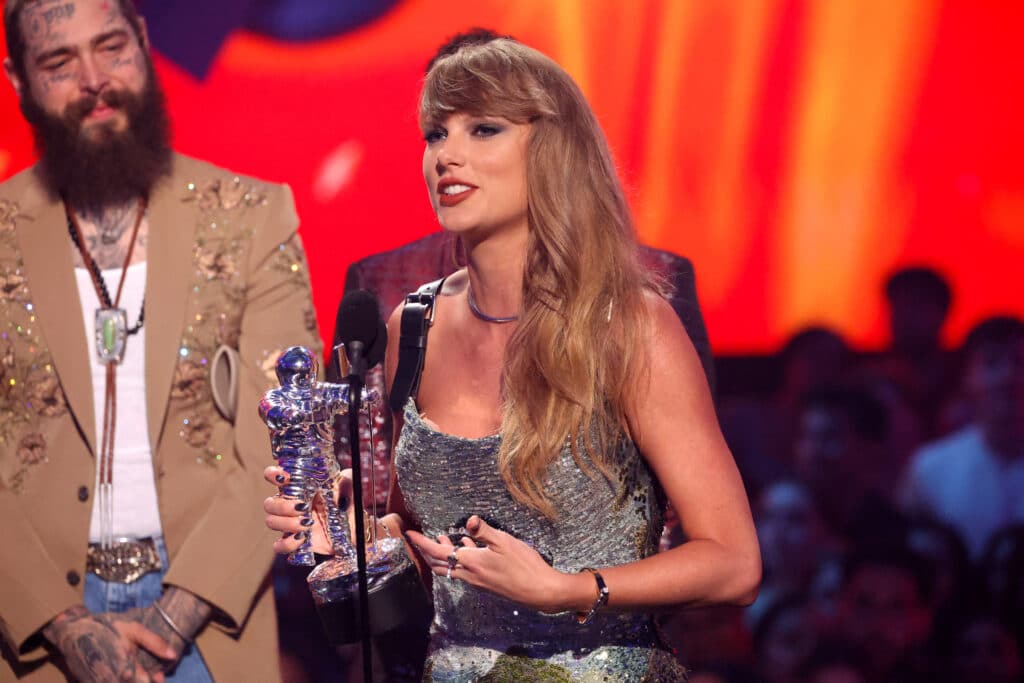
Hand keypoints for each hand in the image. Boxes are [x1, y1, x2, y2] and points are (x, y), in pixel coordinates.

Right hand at [43, 605, 175, 681]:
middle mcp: (113, 680)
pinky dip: (116, 680)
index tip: (159, 676)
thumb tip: (173, 655)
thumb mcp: (134, 630)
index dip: (155, 680)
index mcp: (126, 668)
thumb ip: (154, 643)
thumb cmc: (107, 628)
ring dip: (130, 681)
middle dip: (142, 680)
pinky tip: (122, 674)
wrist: (74, 633)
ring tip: (130, 672)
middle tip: (148, 675)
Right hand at [263, 466, 351, 555]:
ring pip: (271, 522)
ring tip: (307, 524)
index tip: (285, 477)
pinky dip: (287, 543)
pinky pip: (279, 545)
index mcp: (299, 486)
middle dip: (282, 506)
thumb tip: (341, 478)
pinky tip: (302, 539)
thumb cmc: (349, 502)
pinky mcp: (295, 541)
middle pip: (269, 503)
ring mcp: (291, 523)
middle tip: (303, 507)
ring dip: (286, 523)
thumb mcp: (351, 485)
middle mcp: (291, 503)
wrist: (356, 529)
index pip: (274, 476)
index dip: (272, 474)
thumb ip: (347, 478)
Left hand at [405, 515, 571, 613]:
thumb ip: (484, 531)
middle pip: (439, 563)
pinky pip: (464, 570)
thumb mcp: (504, 542)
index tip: (409, 534)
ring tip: (441, 538)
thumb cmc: (524, 565)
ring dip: (442, 554)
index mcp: (470, 562)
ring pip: (451, 567)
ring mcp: (477, 581)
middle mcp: (469, 574)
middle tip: (419, 538)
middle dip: (427, 550)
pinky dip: (459, 558)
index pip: (437, 552)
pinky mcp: (486, 583)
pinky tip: (468, 547)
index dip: (421, 543)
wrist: (539, 591)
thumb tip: (467, 519)